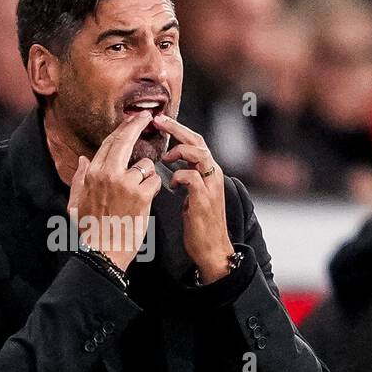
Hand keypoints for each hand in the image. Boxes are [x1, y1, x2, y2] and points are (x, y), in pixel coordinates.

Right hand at [66, 111, 162, 271]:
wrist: (102, 253)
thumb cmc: (89, 231)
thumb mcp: (75, 203)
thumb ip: (79, 179)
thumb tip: (82, 160)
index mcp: (91, 174)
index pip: (109, 143)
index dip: (122, 129)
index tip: (133, 120)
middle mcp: (107, 174)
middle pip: (125, 140)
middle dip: (137, 125)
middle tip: (148, 117)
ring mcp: (125, 183)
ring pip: (145, 164)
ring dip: (146, 174)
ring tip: (140, 191)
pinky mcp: (141, 195)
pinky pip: (154, 180)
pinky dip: (153, 188)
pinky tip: (146, 199)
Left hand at [152, 114, 234, 282]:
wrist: (212, 249)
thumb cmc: (198, 225)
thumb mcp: (192, 196)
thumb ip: (185, 179)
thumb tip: (167, 167)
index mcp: (209, 172)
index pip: (195, 141)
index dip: (178, 129)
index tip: (158, 121)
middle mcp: (213, 175)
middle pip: (198, 141)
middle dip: (177, 129)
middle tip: (157, 121)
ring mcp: (210, 187)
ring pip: (200, 154)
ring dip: (179, 151)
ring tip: (165, 157)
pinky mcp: (204, 200)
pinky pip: (192, 177)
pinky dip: (179, 175)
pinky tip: (171, 183)